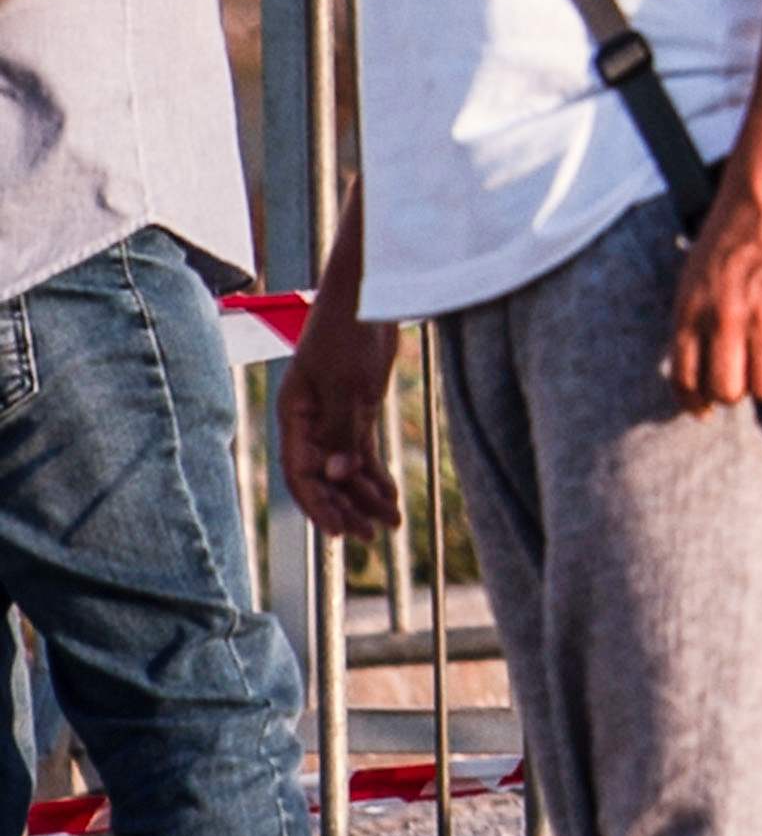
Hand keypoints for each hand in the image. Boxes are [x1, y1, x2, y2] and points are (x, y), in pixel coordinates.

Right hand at [278, 312, 405, 539]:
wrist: (369, 298)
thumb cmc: (348, 333)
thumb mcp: (347, 385)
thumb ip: (341, 431)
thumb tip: (335, 476)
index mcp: (294, 416)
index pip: (300, 473)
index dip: (318, 506)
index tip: (339, 533)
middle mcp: (309, 422)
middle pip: (323, 477)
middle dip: (345, 508)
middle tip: (371, 537)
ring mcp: (334, 417)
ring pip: (346, 468)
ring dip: (365, 497)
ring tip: (391, 525)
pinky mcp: (357, 410)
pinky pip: (362, 452)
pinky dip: (376, 475)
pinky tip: (391, 497)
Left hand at [669, 181, 761, 412]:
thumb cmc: (728, 232)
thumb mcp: (693, 278)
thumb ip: (695, 319)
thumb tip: (705, 362)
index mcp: (690, 312)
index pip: (684, 380)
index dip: (694, 403)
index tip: (704, 409)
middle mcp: (723, 321)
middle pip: (727, 392)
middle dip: (734, 394)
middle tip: (743, 380)